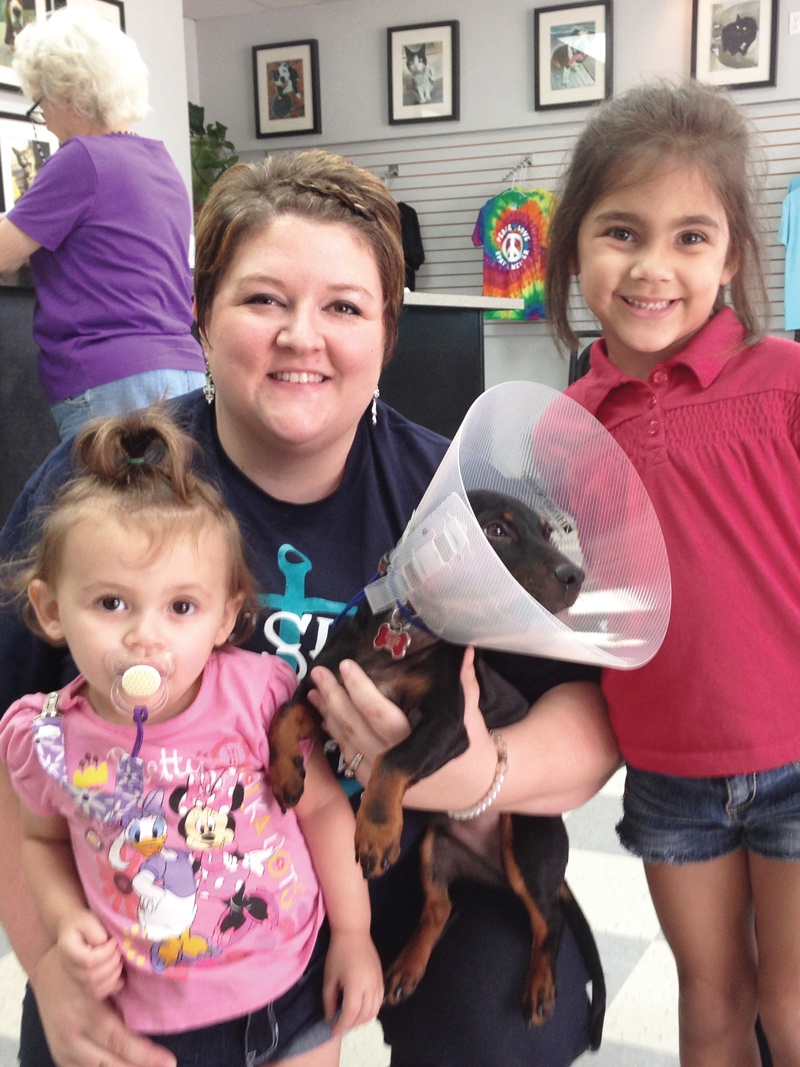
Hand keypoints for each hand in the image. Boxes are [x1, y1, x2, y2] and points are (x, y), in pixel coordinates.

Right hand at [30, 944, 176, 1066]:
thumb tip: (156, 1006)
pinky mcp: (59, 1054)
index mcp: (84, 1011)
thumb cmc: (82, 963)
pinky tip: (126, 1065)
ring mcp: (62, 1048)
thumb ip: (124, 991)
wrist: (47, 966)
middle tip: (167, 1066)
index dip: (143, 1055)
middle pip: (107, 1063)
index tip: (169, 1062)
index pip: (117, 1039)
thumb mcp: (102, 970)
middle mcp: (71, 1035)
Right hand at [58, 911, 122, 999]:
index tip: (113, 941)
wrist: (72, 930)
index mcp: (67, 952)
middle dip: (112, 963)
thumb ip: (94, 931)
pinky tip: (118, 971)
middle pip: (92, 977)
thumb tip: (104, 943)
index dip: (105, 953)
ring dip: (114, 974)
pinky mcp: (86, 985)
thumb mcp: (87, 920)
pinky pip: (100, 994)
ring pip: (96, 989)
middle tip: (118, 950)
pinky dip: (113, 985)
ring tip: (118, 959)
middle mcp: (70, 969)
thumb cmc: (82, 923)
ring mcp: (77, 980)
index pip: (88, 961)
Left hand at [311, 646, 495, 811]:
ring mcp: (382, 778)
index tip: (345, 665)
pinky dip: (336, 736)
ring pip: (347, 743)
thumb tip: (466, 649)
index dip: (359, 689)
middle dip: (333, 698)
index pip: (379, 713)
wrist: (471, 789)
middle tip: (318, 673)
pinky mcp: (375, 785)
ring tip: (314, 691)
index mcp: (418, 742)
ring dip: (328, 715)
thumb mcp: (469, 713)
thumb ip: (464, 682)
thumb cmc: (470, 746)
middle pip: (355, 727)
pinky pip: (349, 757)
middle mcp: (395, 762)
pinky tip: (326, 717)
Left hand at [321, 930, 383, 1035]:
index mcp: (356, 985)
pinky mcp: (381, 978)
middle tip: (340, 1025)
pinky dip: (371, 1010)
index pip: (351, 1014)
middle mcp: (370, 986)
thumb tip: (331, 1017)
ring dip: (362, 1019)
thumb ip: (329, 1000)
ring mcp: (378, 982)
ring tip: (350, 1019)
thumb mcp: (329, 977)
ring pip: (374, 1010)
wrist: (354, 933)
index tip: (333, 1031)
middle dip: (351, 1024)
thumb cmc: (338, 953)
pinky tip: (361, 1010)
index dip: (341, 1025)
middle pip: (364, 1015)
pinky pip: (380, 1001)